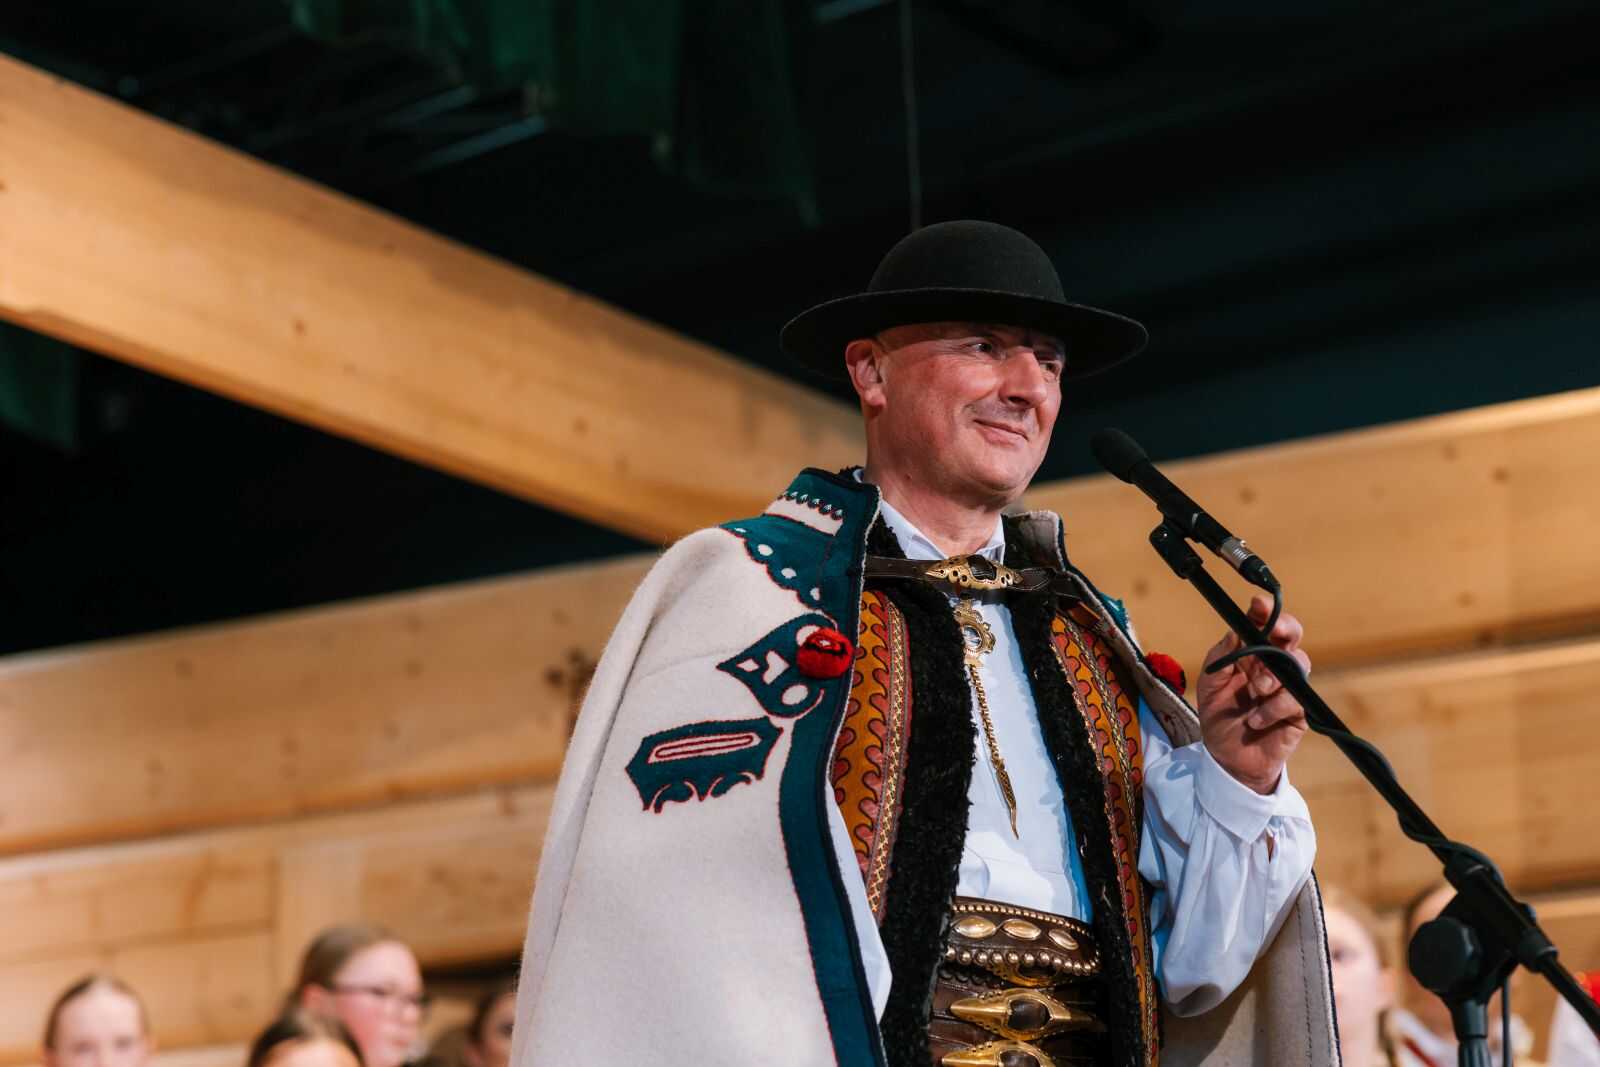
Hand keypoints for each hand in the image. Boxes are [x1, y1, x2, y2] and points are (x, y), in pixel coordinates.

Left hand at [1195, 595, 1310, 793]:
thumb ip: (1220, 658)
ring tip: (1256, 691)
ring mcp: (1287, 687)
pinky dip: (1274, 707)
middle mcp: (1272, 666)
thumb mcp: (1209, 686)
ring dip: (1273, 676)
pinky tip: (1256, 719)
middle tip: (1275, 631)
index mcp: (1250, 655)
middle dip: (1286, 627)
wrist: (1228, 759)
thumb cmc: (1220, 718)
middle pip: (1292, 636)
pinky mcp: (1298, 711)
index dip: (1265, 611)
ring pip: (1298, 664)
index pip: (1262, 625)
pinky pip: (1296, 698)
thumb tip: (1234, 631)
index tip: (1258, 604)